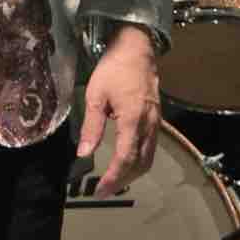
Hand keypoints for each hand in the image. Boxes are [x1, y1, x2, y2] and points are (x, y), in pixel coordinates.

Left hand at [76, 26, 160, 197]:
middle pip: (140, 164)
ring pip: (148, 158)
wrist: (136, 49)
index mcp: (133, 120)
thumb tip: (83, 153)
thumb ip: (91, 126)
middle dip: (123, 180)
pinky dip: (139, 161)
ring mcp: (155, 123)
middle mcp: (148, 126)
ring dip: (132, 174)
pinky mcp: (156, 119)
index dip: (113, 178)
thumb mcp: (96, 95)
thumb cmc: (113, 69)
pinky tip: (127, 162)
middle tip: (104, 190)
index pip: (125, 159)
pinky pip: (151, 148)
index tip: (100, 190)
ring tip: (114, 181)